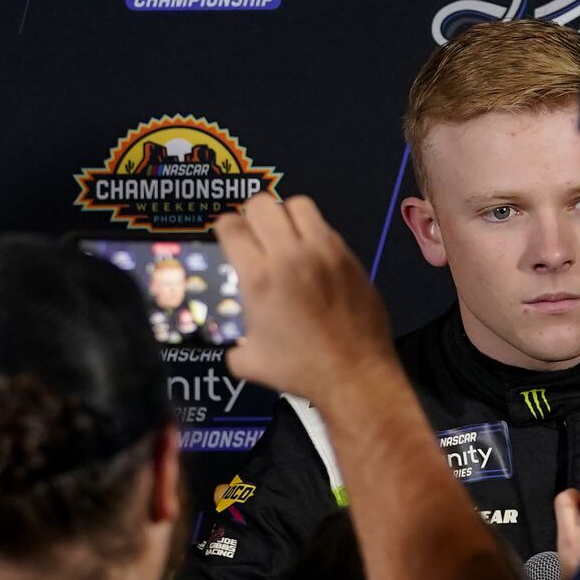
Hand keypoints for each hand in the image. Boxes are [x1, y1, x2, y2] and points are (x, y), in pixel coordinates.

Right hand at [215, 193, 394, 406]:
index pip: (232, 226)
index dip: (224, 228)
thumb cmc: (305, 371)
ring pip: (298, 204)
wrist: (355, 375)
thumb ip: (234, 345)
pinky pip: (326, 227)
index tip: (227, 236)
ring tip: (283, 236)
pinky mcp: (349, 258)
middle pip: (262, 204)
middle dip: (251, 216)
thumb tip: (234, 344)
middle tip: (253, 234)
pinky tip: (310, 256)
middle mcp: (292, 257)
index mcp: (260, 278)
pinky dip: (313, 233)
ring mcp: (325, 253)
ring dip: (285, 215)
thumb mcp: (251, 362)